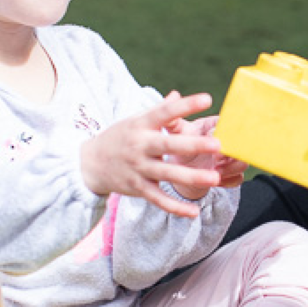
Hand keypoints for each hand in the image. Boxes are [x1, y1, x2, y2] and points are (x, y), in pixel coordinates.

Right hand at [80, 91, 222, 217]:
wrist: (90, 164)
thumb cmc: (120, 137)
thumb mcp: (135, 121)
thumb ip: (158, 110)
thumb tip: (176, 94)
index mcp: (140, 125)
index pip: (164, 112)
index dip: (185, 105)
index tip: (207, 99)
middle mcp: (139, 146)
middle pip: (168, 145)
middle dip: (192, 145)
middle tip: (217, 145)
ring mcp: (138, 168)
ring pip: (167, 174)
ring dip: (191, 177)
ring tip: (215, 178)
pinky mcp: (138, 188)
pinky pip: (159, 199)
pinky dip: (175, 208)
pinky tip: (194, 212)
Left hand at [165, 115, 245, 197]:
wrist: (177, 166)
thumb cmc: (178, 142)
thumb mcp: (176, 130)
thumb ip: (176, 119)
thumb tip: (173, 97)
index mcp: (217, 125)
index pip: (231, 125)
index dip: (226, 134)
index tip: (214, 140)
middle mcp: (228, 141)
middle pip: (241, 145)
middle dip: (232, 152)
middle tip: (216, 157)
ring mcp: (231, 158)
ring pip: (243, 163)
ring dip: (231, 168)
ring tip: (215, 170)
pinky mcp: (230, 174)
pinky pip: (238, 179)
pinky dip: (229, 181)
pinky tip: (217, 181)